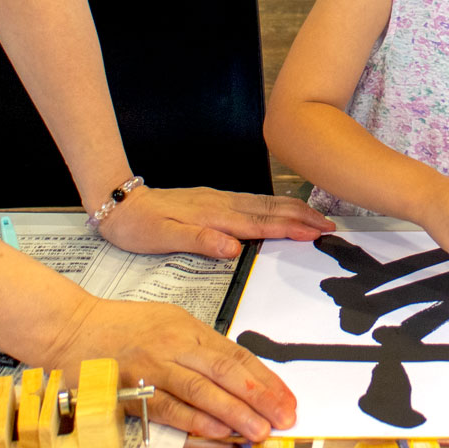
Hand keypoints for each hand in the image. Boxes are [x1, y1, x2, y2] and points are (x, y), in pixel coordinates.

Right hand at [44, 295, 296, 438]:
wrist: (70, 328)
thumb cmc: (121, 327)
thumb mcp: (168, 322)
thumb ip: (201, 348)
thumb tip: (239, 374)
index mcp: (187, 328)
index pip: (236, 356)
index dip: (266, 380)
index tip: (287, 399)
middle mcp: (173, 346)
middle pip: (225, 372)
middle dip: (260, 397)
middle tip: (284, 417)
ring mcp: (152, 368)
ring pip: (201, 390)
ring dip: (234, 413)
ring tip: (259, 430)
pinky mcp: (131, 389)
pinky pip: (168, 407)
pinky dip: (194, 420)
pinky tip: (217, 431)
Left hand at [98, 185, 333, 258]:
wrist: (119, 203)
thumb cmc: (139, 226)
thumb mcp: (163, 237)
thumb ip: (200, 241)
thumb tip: (233, 248)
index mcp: (213, 215)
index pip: (259, 223)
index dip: (290, 229)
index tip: (315, 234)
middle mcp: (220, 204)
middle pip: (269, 210)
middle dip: (301, 217)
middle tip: (329, 226)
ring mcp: (218, 199)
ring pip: (263, 203)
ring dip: (292, 210)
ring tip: (316, 217)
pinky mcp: (214, 200)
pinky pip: (253, 202)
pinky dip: (274, 206)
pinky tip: (282, 209)